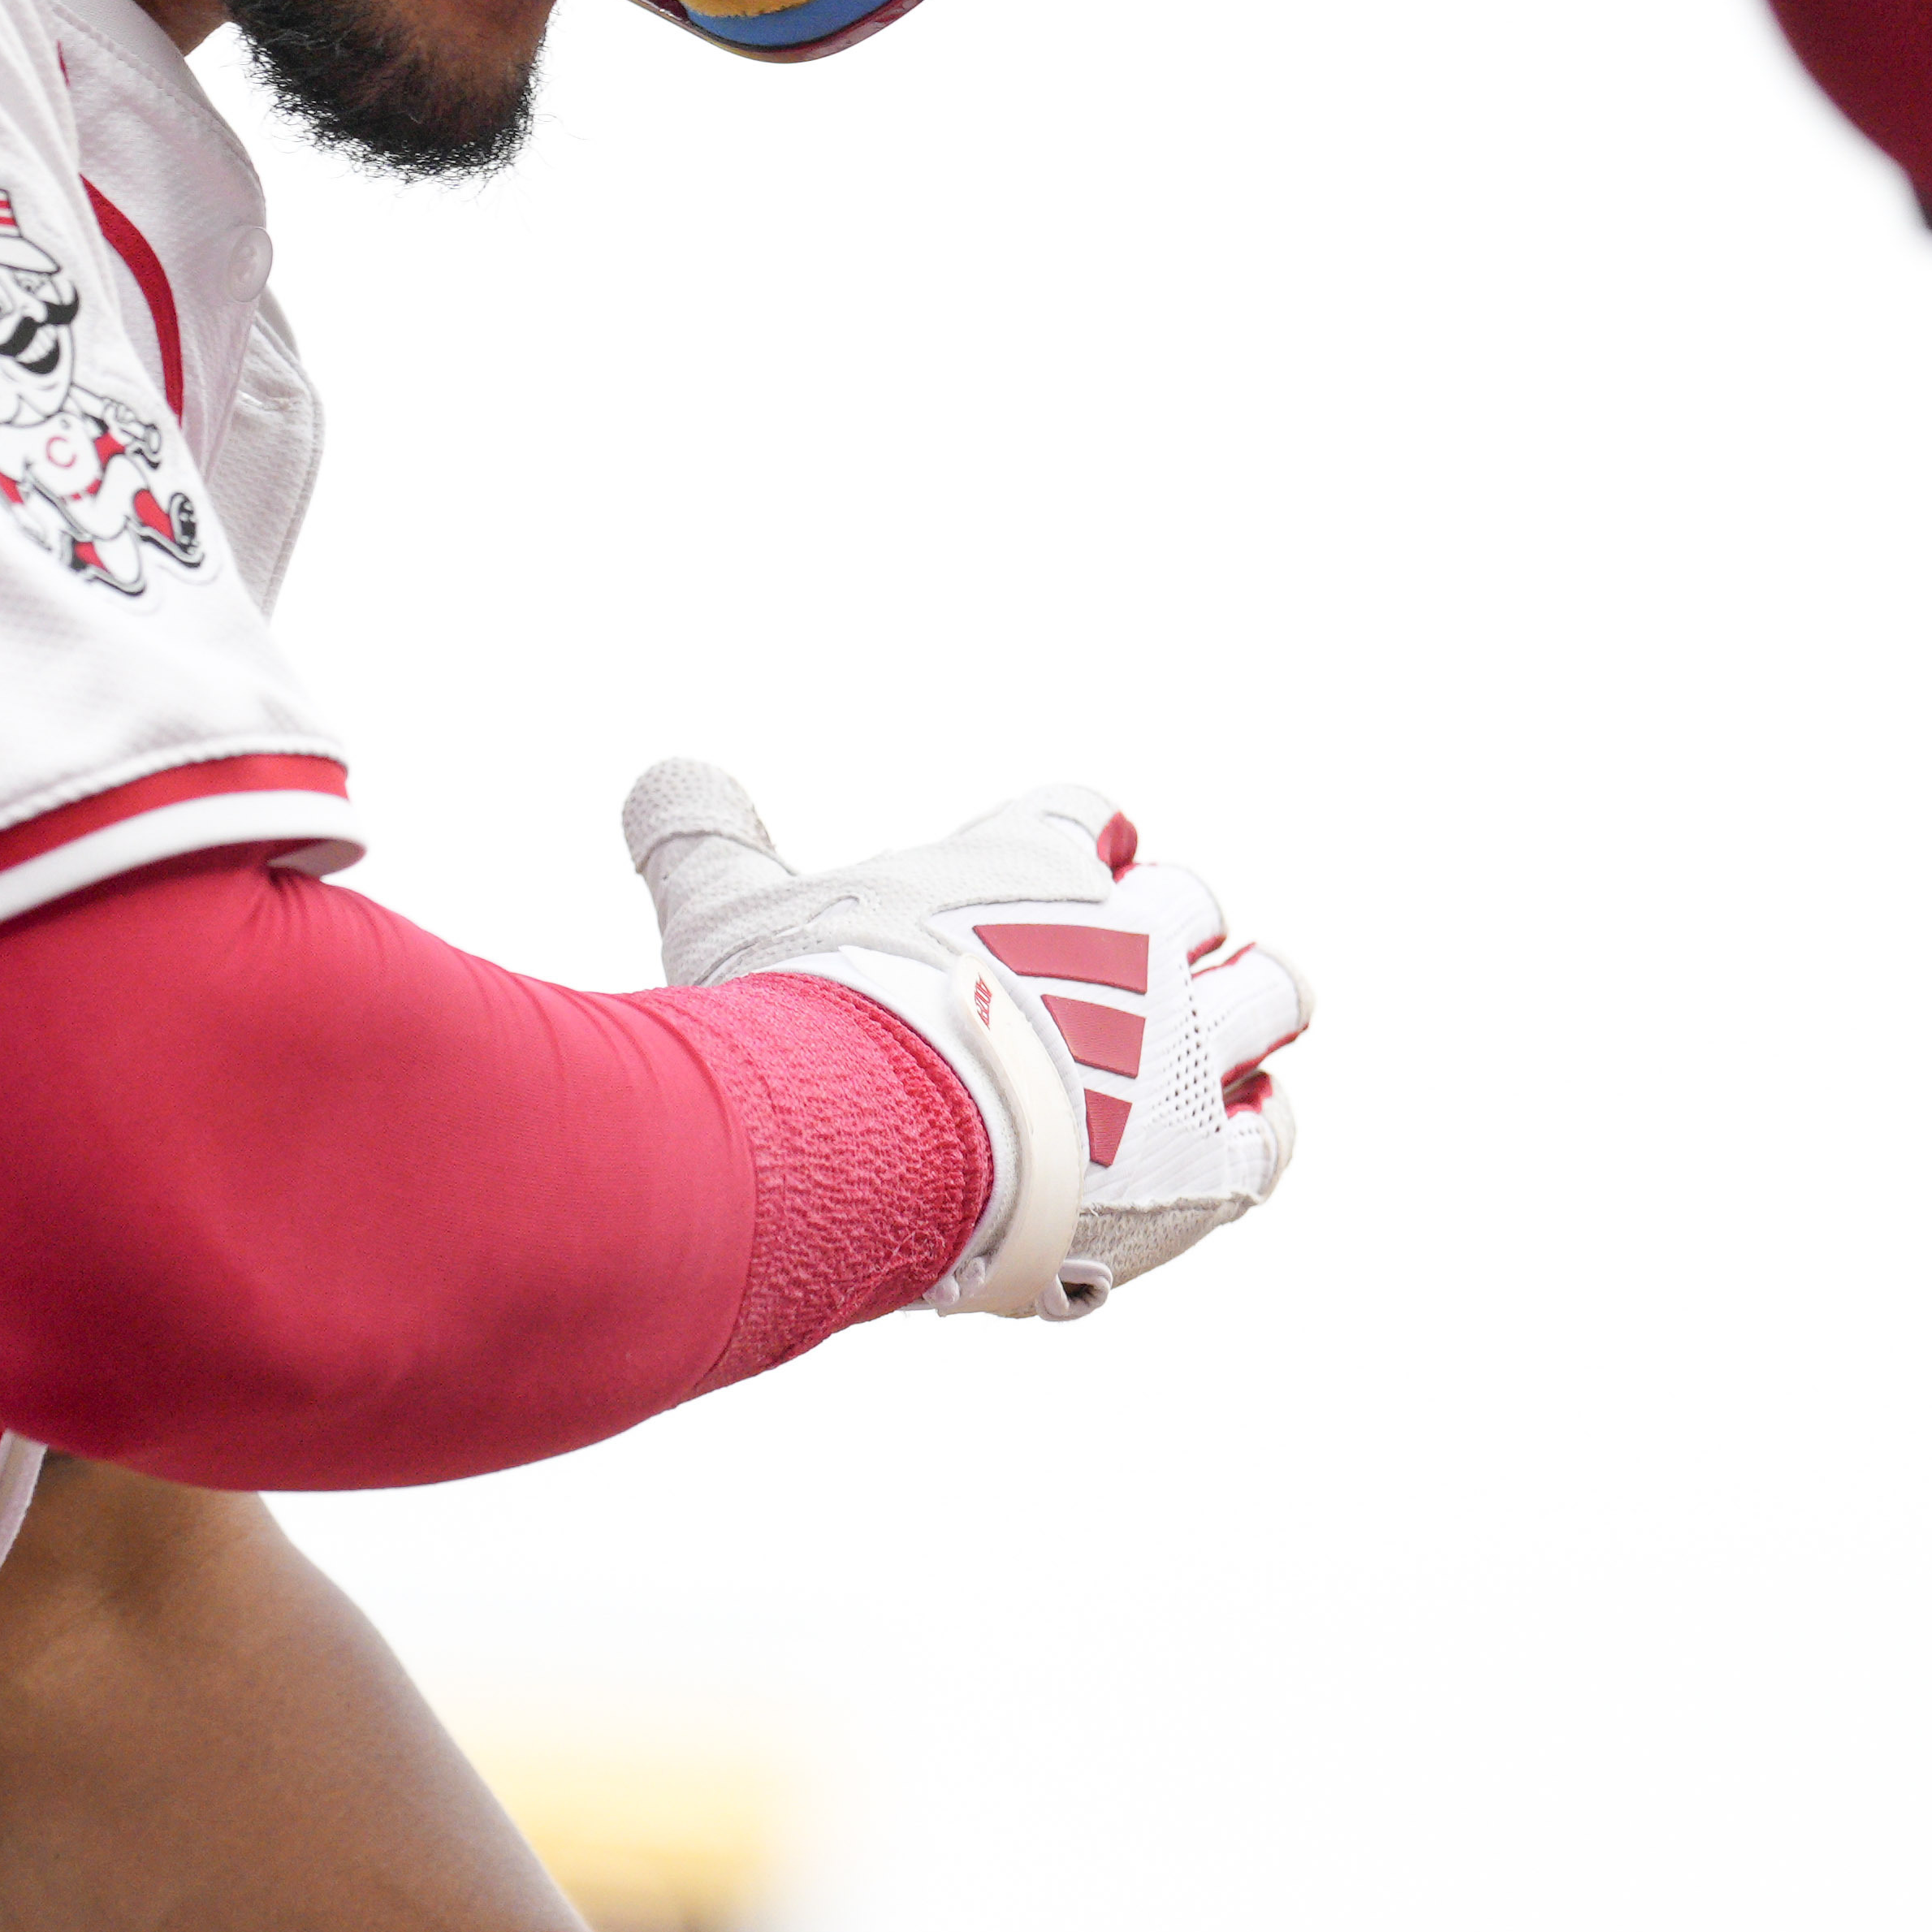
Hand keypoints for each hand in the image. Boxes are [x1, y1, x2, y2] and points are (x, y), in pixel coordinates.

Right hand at [623, 770, 1306, 1319]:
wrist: (866, 1139)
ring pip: (1266, 995)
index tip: (1089, 849)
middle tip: (1135, 972)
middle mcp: (1123, 937)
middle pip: (1185, 902)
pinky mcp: (1201, 1160)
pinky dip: (1259, 1133)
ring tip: (1219, 1031)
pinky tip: (1241, 1133)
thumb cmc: (795, 1019)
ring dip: (1248, 1006)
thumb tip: (662, 772)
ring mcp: (1178, 1047)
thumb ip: (700, 833)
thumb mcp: (726, 908)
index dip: (1085, 835)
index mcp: (1027, 862)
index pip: (1082, 814)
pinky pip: (1269, 1140)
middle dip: (1166, 927)